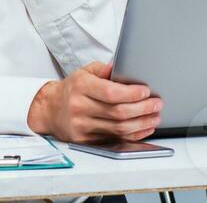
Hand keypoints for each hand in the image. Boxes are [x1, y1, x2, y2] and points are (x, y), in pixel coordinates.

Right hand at [27, 62, 162, 142]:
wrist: (50, 110)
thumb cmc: (72, 89)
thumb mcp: (84, 72)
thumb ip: (105, 69)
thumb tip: (125, 66)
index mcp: (80, 87)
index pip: (110, 92)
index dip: (131, 93)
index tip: (146, 91)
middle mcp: (79, 107)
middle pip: (118, 112)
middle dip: (143, 109)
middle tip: (157, 103)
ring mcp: (82, 126)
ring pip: (118, 129)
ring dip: (142, 123)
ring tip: (155, 116)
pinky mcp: (85, 141)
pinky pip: (114, 139)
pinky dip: (133, 135)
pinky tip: (143, 128)